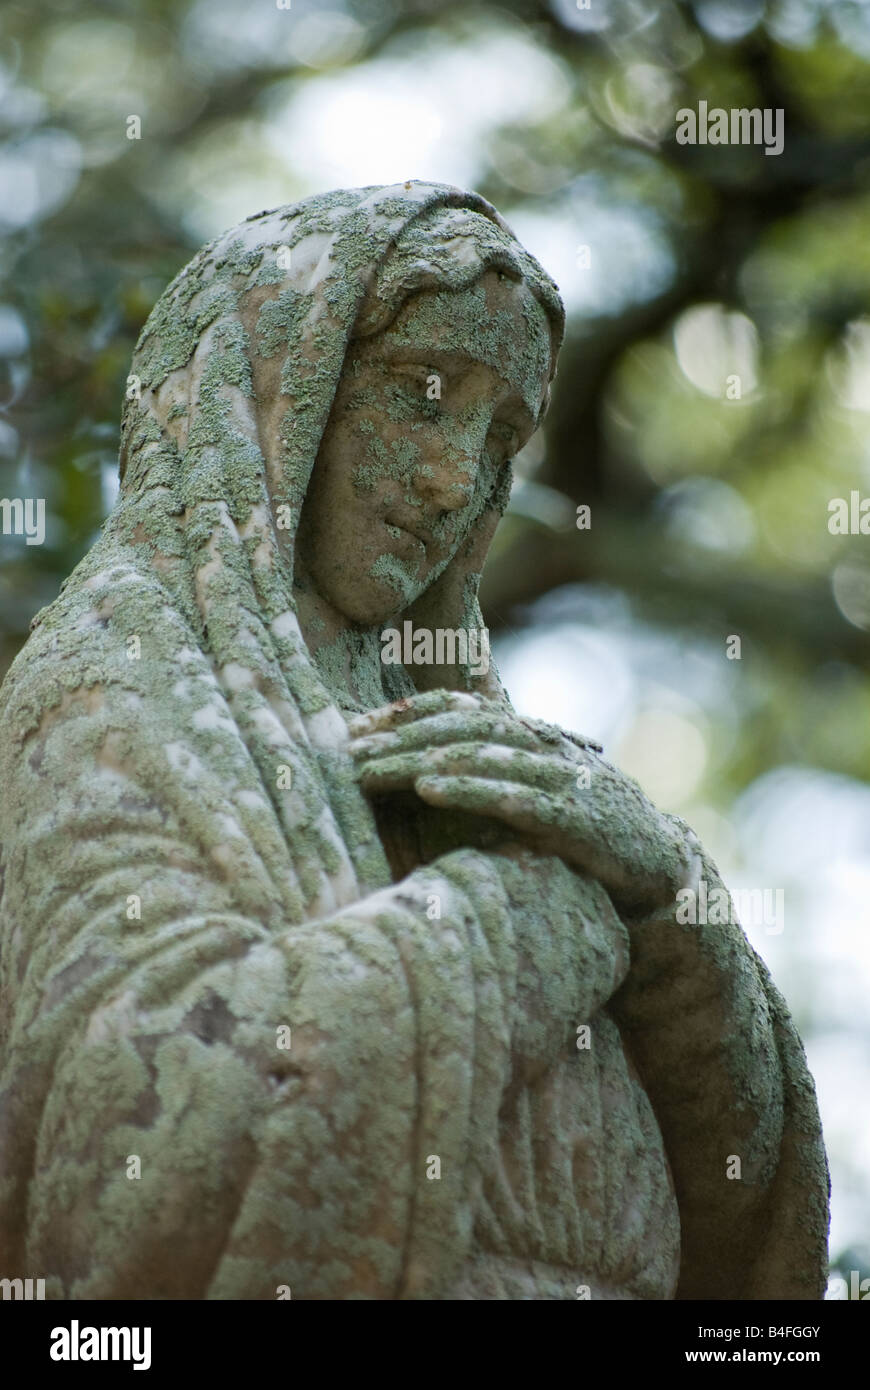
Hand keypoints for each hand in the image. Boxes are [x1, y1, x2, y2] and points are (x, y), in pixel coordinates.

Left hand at [348, 690, 698, 913]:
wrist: (662, 869)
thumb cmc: (588, 833)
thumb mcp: (538, 795)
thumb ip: (493, 775)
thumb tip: (426, 769)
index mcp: (533, 737)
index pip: (460, 710)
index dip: (407, 713)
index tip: (355, 726)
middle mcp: (545, 747)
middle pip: (462, 729)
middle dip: (401, 737)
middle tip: (349, 751)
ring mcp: (561, 779)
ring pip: (481, 757)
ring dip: (420, 760)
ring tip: (373, 770)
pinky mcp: (574, 817)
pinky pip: (517, 798)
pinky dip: (472, 790)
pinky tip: (432, 790)